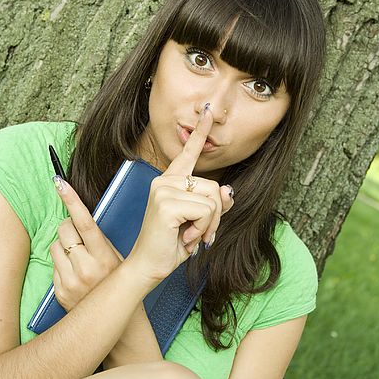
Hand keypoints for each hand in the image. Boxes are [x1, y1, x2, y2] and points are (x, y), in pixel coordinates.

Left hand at [50, 182, 123, 311]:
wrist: (111, 315)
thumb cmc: (116, 281)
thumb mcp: (115, 257)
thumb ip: (99, 240)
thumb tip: (80, 219)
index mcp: (104, 256)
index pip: (85, 222)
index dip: (72, 200)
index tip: (60, 184)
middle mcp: (87, 267)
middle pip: (65, 230)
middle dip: (68, 227)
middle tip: (77, 234)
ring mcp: (71, 279)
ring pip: (54, 246)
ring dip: (63, 246)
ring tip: (78, 257)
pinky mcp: (60, 290)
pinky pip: (53, 265)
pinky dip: (61, 264)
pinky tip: (74, 272)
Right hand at [125, 104, 234, 286]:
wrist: (150, 267)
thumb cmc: (172, 245)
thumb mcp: (200, 223)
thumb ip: (215, 205)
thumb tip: (228, 190)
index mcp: (170, 181)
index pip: (188, 153)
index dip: (199, 133)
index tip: (207, 112)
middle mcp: (164, 180)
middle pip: (214, 187)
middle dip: (215, 215)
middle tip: (199, 234)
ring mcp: (163, 189)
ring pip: (212, 199)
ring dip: (209, 224)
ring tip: (191, 236)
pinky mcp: (165, 203)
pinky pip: (206, 211)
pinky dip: (203, 229)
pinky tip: (186, 238)